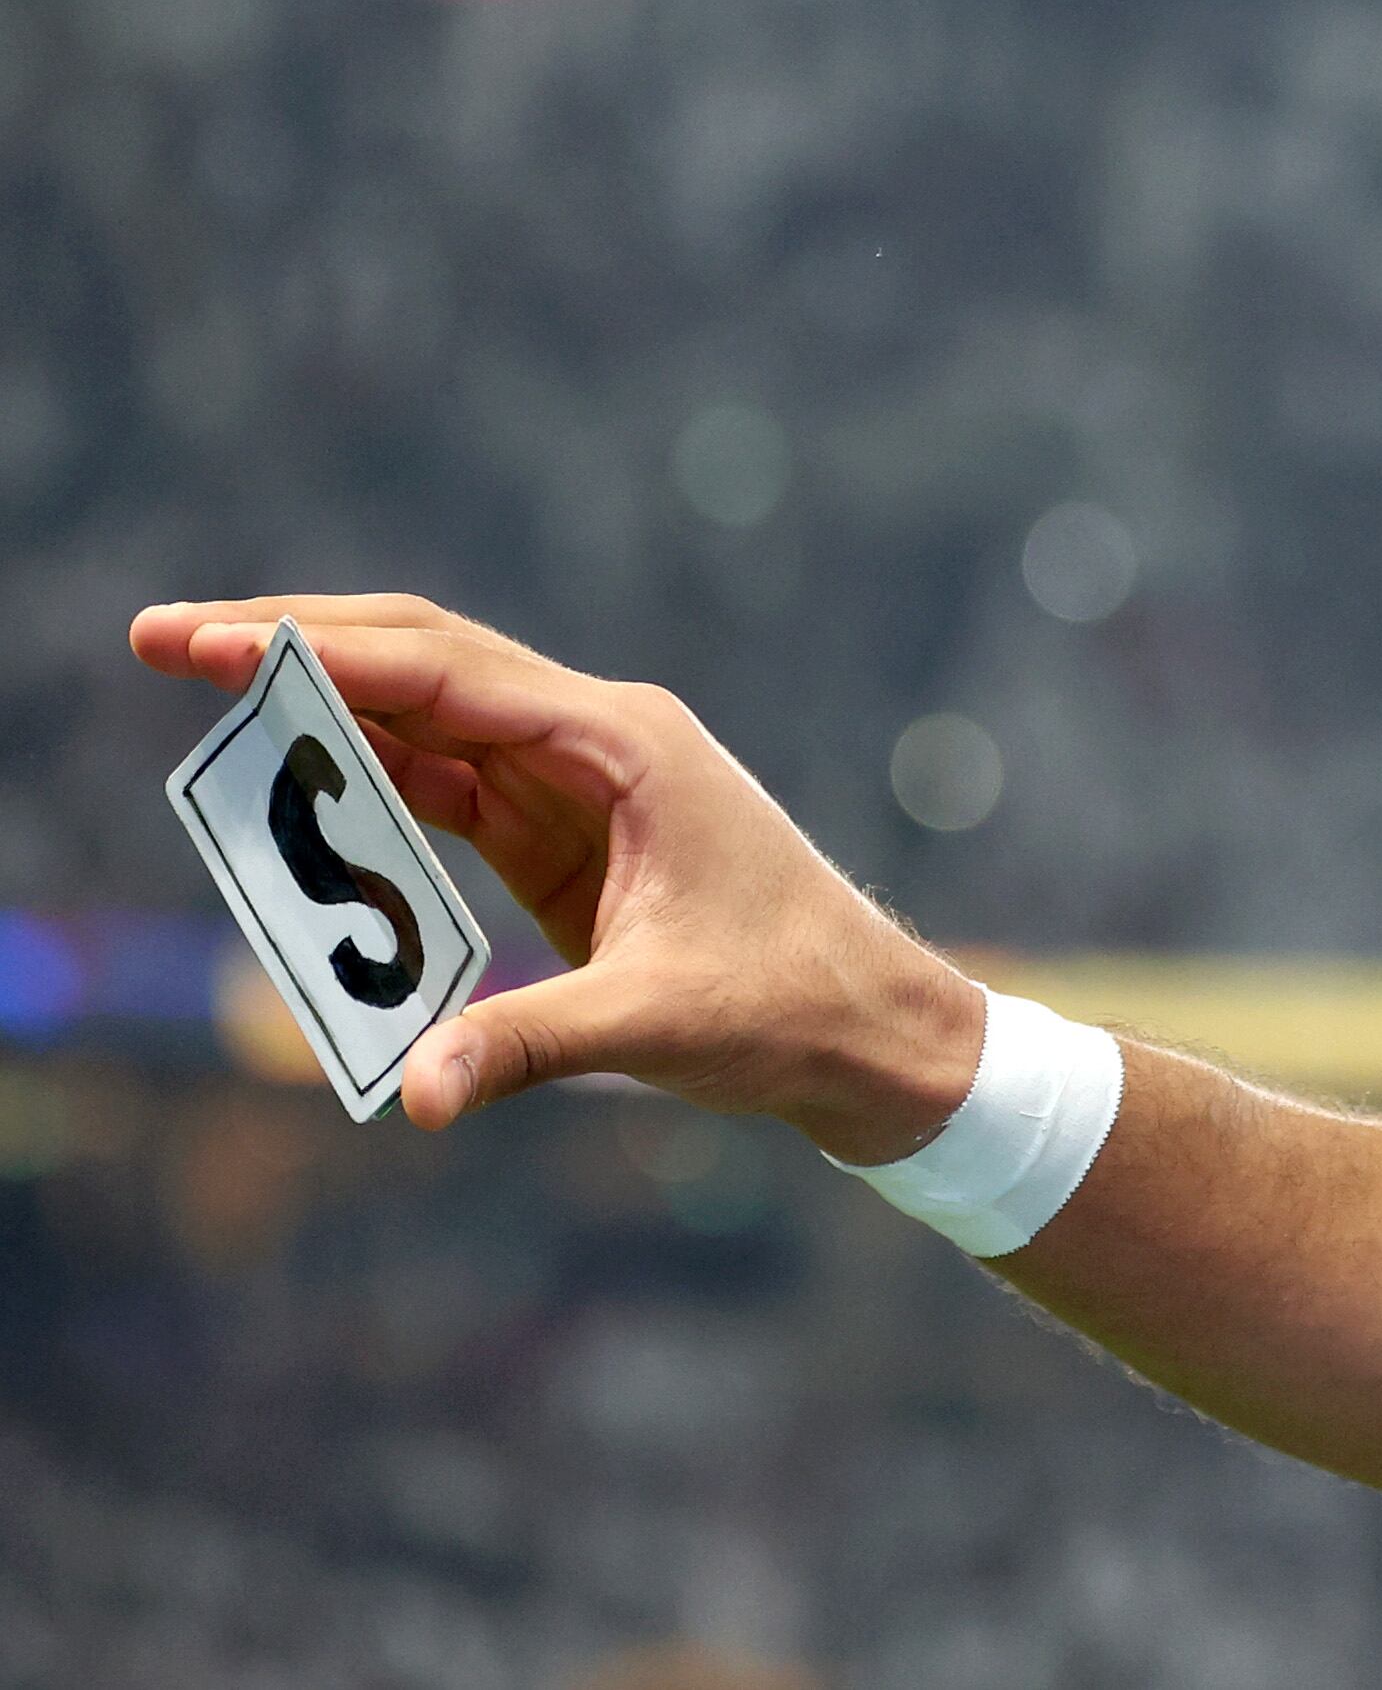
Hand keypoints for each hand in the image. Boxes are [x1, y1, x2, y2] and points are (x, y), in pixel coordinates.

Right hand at [129, 595, 985, 1155]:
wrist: (866, 1026)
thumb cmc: (786, 1005)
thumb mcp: (654, 1023)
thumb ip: (526, 1047)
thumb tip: (416, 1096)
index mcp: (623, 742)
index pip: (445, 673)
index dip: (320, 653)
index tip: (209, 641)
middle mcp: (598, 738)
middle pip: (425, 663)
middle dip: (296, 645)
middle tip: (163, 638)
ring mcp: (578, 780)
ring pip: (427, 716)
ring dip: (319, 705)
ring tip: (200, 690)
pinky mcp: (562, 834)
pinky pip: (444, 786)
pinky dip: (362, 777)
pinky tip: (286, 773)